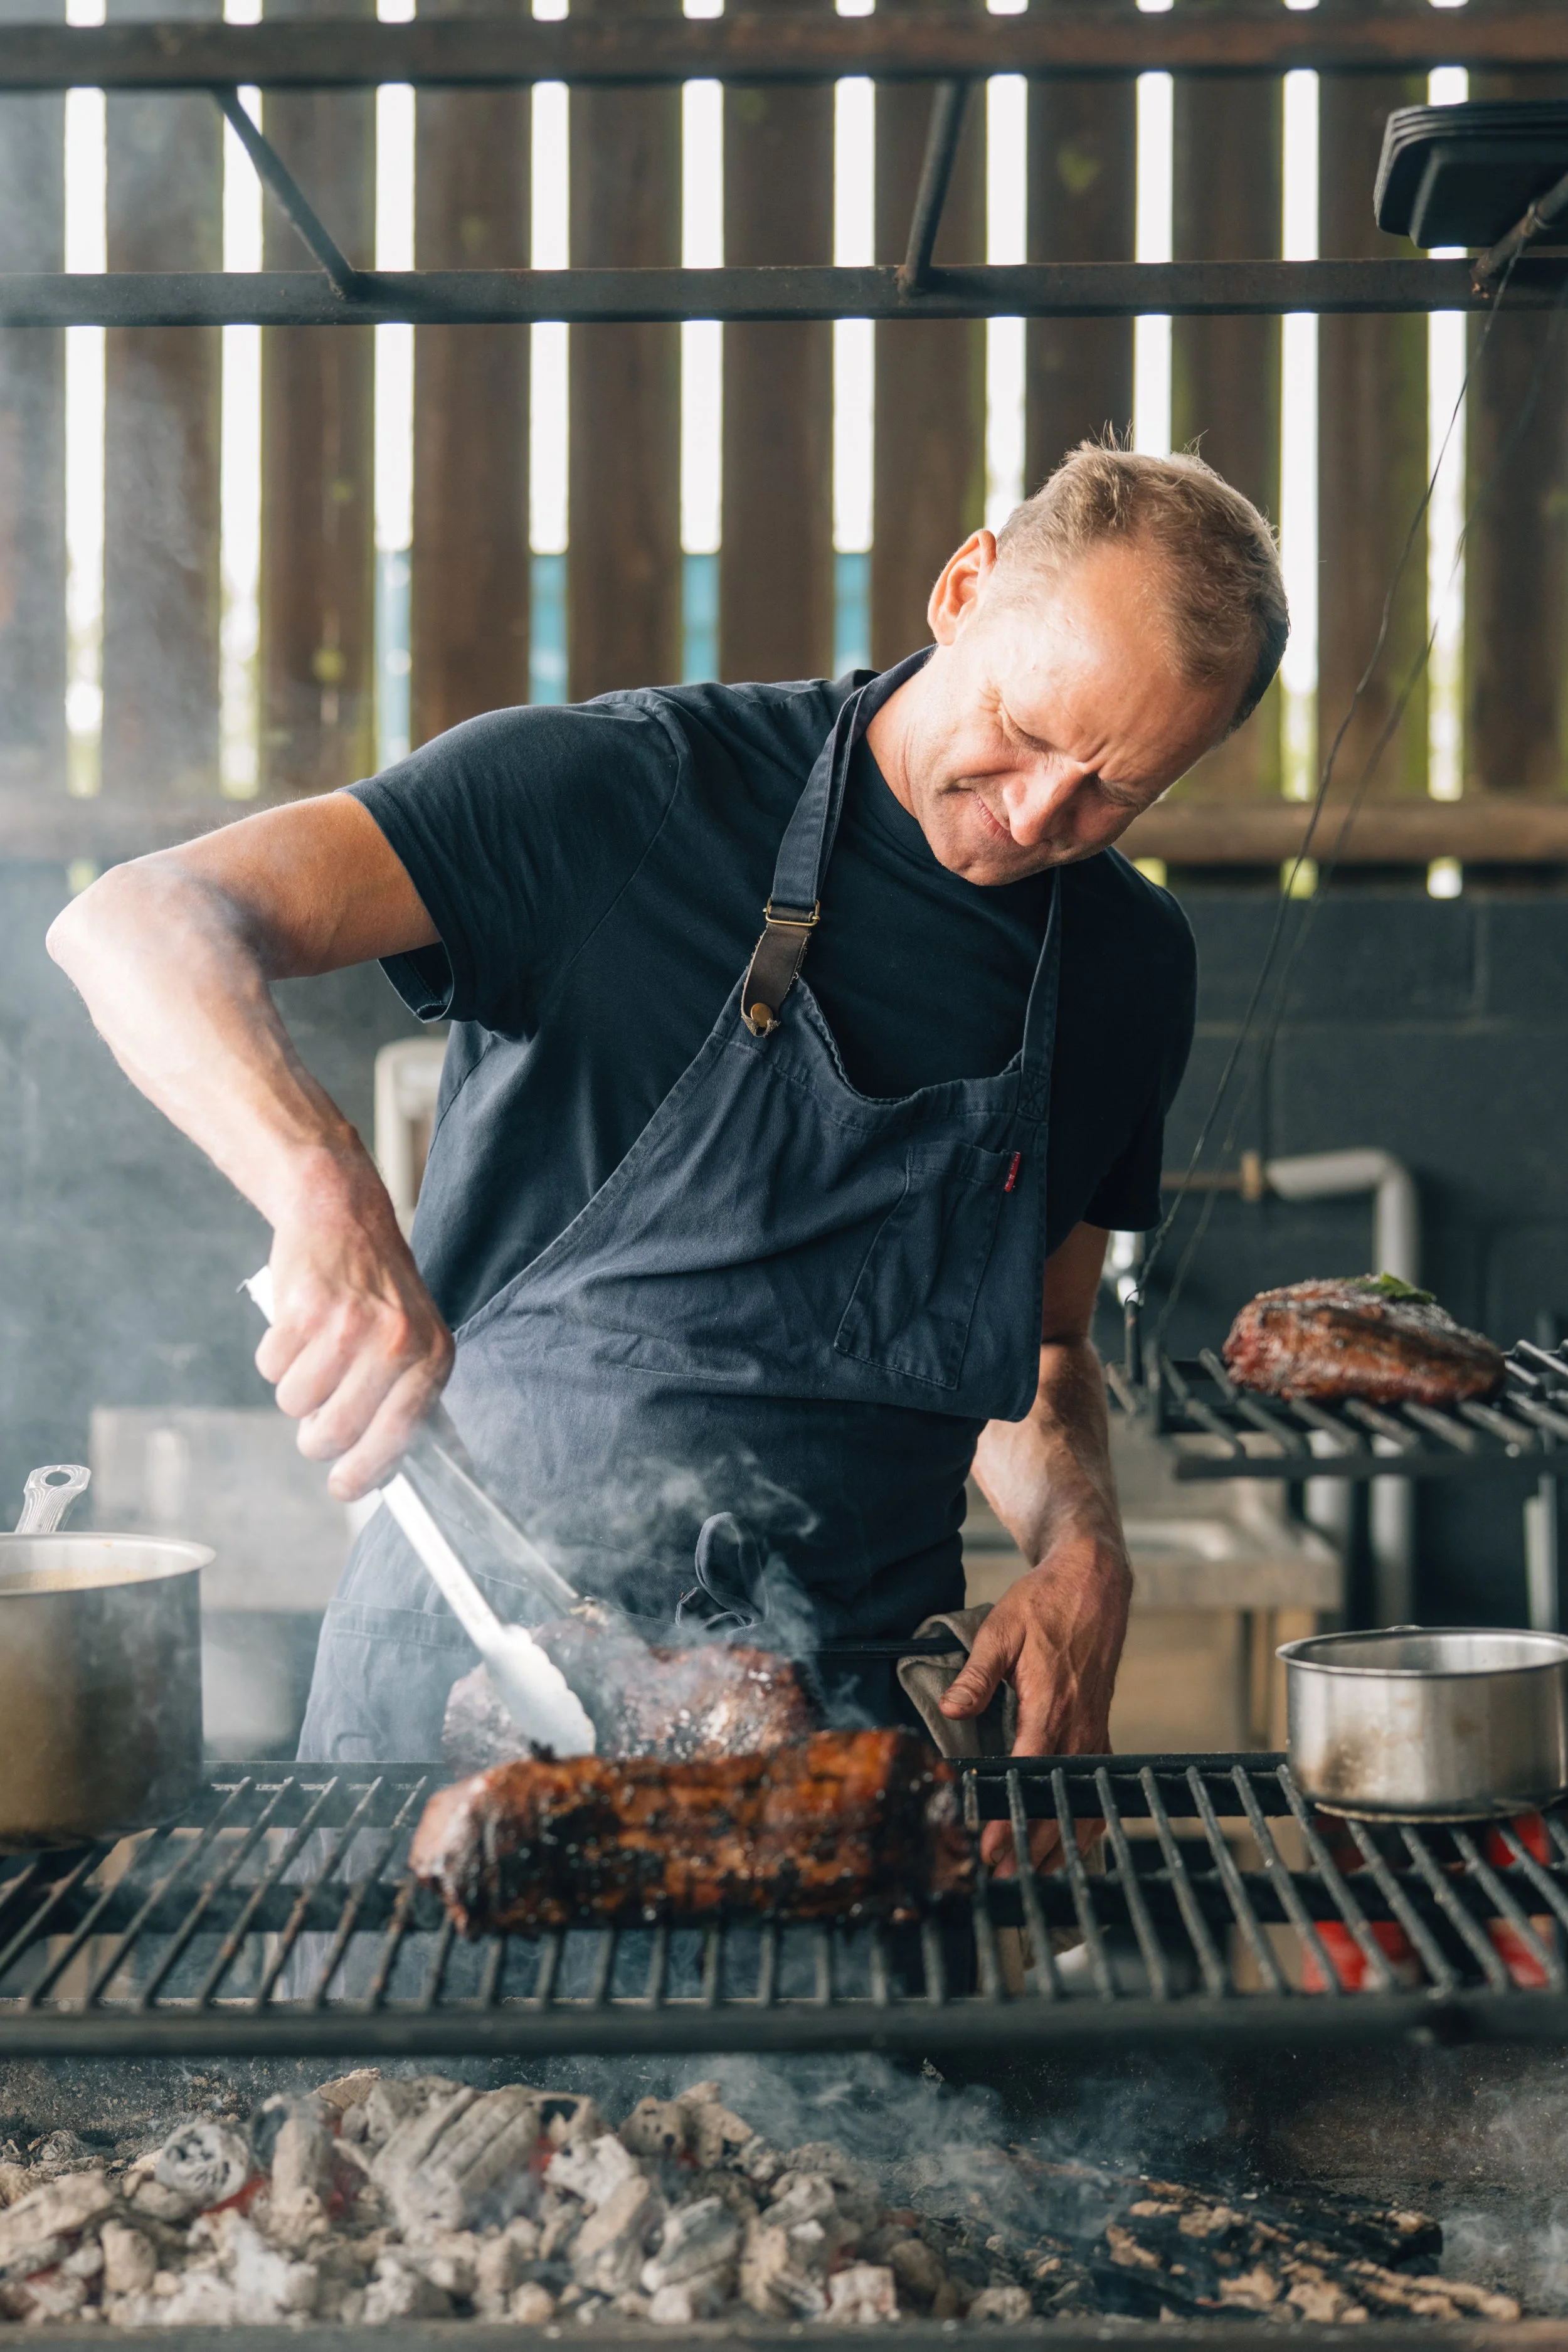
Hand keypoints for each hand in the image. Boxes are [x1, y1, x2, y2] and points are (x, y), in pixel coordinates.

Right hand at [256, 1153, 453, 1500]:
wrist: (342, 1215)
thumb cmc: (377, 1291)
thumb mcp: (415, 1339)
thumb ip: (407, 1401)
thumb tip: (392, 1471)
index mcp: (432, 1357)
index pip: (399, 1436)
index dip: (365, 1472)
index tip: (343, 1486)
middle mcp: (396, 1343)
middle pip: (336, 1433)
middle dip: (317, 1439)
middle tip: (317, 1420)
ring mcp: (348, 1326)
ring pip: (295, 1405)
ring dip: (295, 1391)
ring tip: (314, 1355)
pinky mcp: (303, 1311)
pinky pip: (270, 1369)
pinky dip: (275, 1358)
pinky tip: (297, 1330)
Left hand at [939, 1521, 1130, 1874]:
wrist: (1093, 1584)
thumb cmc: (1045, 1604)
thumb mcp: (1000, 1631)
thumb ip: (976, 1675)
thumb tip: (951, 1710)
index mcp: (1050, 1704)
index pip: (1028, 1774)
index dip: (1011, 1815)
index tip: (992, 1848)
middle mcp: (1077, 1723)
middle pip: (1057, 1799)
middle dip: (1032, 1842)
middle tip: (1004, 1877)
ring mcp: (1094, 1727)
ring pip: (1082, 1798)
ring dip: (1061, 1837)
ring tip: (1038, 1873)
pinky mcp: (1100, 1725)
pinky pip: (1098, 1783)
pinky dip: (1088, 1815)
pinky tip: (1075, 1840)